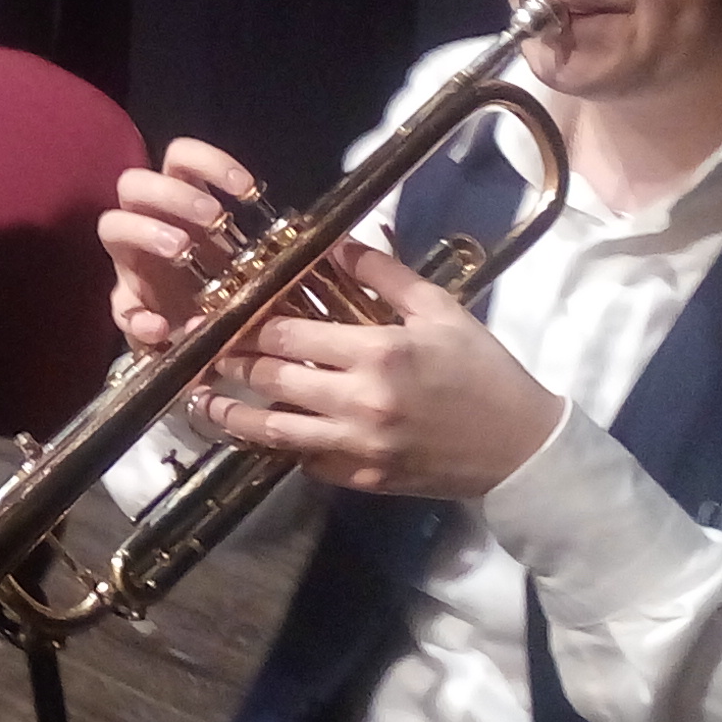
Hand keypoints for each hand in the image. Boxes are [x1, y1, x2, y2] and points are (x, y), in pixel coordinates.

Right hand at [96, 137, 257, 349]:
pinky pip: (118, 305)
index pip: (179, 159)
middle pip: (134, 183)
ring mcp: (129, 263)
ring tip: (182, 250)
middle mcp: (145, 224)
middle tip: (212, 217)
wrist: (204, 337)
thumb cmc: (229, 286)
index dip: (209, 162)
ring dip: (146, 231)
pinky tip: (161, 328)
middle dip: (173, 194)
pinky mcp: (125, 305)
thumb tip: (302, 252)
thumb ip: (266, 256)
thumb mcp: (252, 266)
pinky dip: (137, 314)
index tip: (246, 188)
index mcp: (179, 205)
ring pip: (112, 225)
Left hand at [195, 242, 563, 498]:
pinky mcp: (362, 479)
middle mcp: (360, 401)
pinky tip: (258, 432)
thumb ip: (384, 274)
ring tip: (201, 400)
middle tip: (199, 349)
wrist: (521, 446)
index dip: (247, 322)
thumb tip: (335, 242)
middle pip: (271, 378)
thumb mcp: (440, 310)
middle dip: (229, 362)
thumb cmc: (481, 370)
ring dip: (232, 415)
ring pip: (273, 432)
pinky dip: (280, 447)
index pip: (287, 334)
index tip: (221, 313)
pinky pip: (306, 462)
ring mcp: (359, 446)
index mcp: (378, 352)